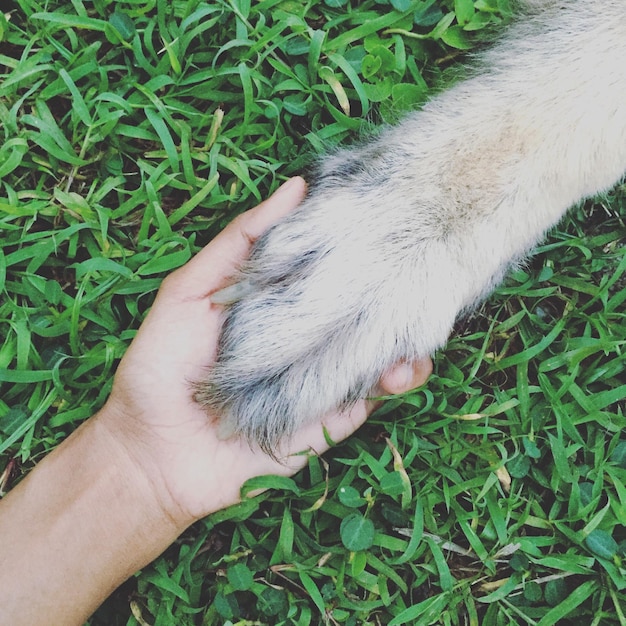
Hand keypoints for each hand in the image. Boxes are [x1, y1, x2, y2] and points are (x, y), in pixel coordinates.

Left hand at [101, 177, 431, 525]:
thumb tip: (297, 187)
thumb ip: (239, 243)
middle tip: (423, 262)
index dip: (363, 240)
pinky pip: (374, 394)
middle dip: (395, 285)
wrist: (156, 454)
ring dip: (407, 332)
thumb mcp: (190, 291)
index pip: (332, 261)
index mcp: (281, 298)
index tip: (393, 213)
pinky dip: (399, 379)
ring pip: (380, 345)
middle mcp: (308, 332)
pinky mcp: (333, 415)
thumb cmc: (161, 366)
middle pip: (364, 303)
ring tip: (419, 320)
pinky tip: (404, 365)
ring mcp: (323, 373)